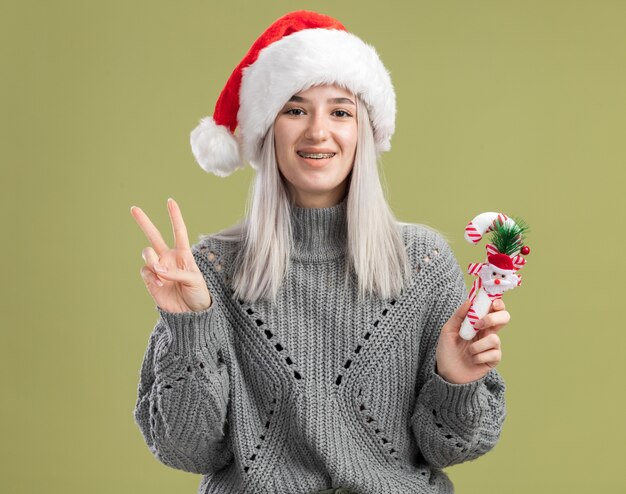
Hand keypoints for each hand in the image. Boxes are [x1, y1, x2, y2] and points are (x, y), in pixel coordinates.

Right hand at [130, 198, 211, 312]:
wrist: (190, 314)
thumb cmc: (198, 294)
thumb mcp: (194, 281)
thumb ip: (176, 272)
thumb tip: (157, 268)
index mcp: (183, 254)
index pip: (179, 231)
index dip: (174, 216)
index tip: (170, 201)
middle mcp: (169, 258)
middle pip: (154, 236)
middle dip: (144, 222)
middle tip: (134, 208)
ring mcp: (158, 268)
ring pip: (147, 254)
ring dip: (152, 260)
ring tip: (161, 272)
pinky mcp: (151, 279)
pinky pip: (145, 271)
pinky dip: (151, 276)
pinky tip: (160, 284)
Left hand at [435, 299, 509, 383]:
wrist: (446, 373)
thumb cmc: (447, 351)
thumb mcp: (448, 331)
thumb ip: (458, 316)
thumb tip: (469, 301)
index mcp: (478, 323)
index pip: (494, 308)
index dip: (497, 303)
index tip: (492, 303)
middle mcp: (487, 332)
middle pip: (505, 317)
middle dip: (493, 319)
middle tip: (478, 325)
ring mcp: (492, 346)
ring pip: (495, 339)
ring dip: (478, 345)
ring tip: (469, 351)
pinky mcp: (493, 359)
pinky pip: (494, 354)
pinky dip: (479, 356)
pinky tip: (473, 360)